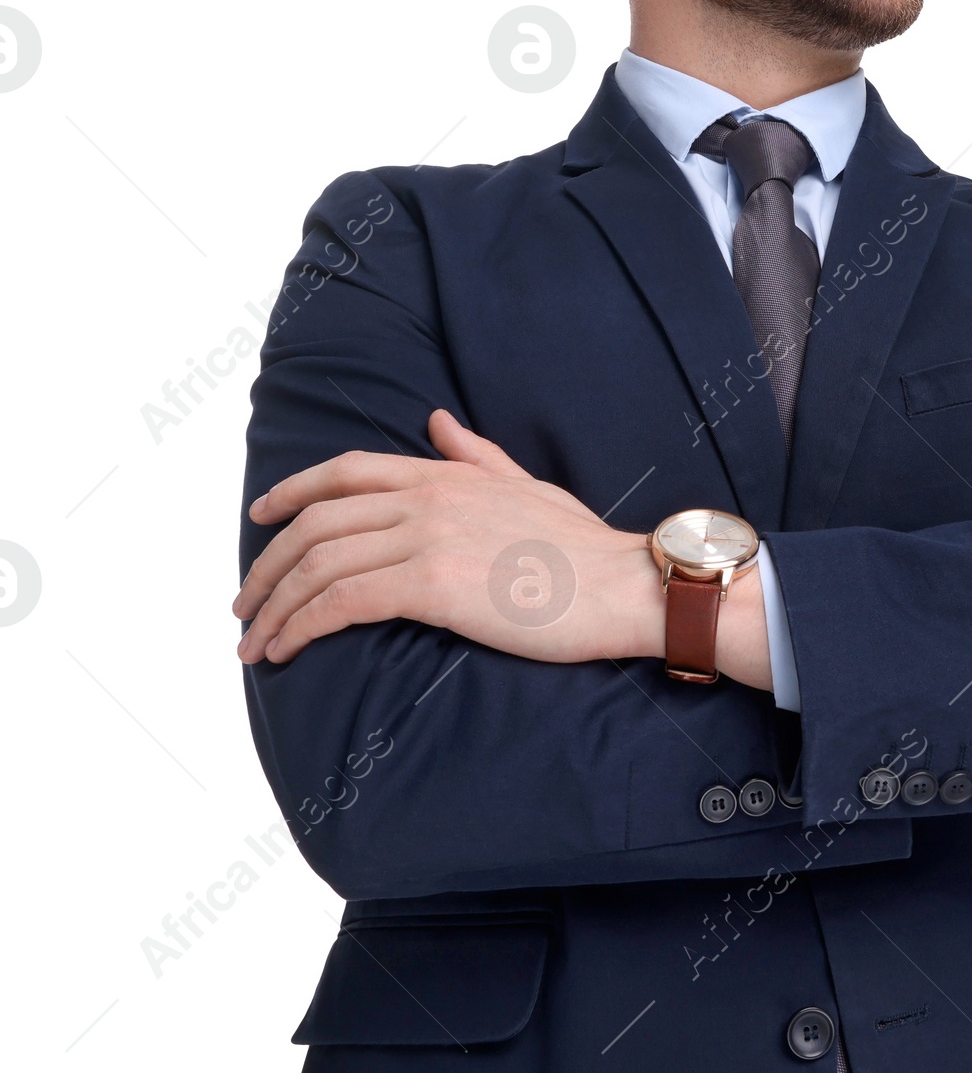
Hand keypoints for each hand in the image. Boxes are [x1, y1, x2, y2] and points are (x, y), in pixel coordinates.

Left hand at [232, 410, 769, 686]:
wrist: (624, 585)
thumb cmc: (585, 550)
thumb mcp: (526, 486)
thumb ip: (474, 455)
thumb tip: (436, 422)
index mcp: (446, 474)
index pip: (346, 470)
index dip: (292, 491)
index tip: (260, 518)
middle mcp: (427, 497)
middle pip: (317, 521)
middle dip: (268, 564)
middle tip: (245, 604)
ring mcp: (427, 538)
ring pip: (319, 564)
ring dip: (275, 606)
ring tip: (254, 642)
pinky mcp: (431, 586)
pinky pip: (341, 602)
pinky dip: (302, 626)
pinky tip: (287, 651)